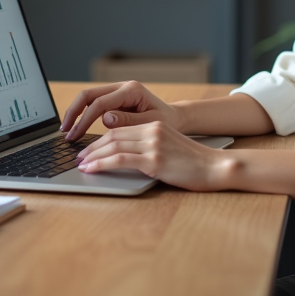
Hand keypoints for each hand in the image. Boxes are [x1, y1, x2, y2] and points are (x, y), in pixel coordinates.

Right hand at [60, 80, 182, 141]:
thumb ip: (129, 121)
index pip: (100, 103)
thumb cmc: (168, 122)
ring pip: (89, 98)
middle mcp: (122, 87)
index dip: (84, 120)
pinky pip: (95, 104)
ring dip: (76, 113)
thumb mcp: (151, 124)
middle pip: (88, 95)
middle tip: (64, 132)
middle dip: (74, 112)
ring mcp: (118, 91)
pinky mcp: (115, 99)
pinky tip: (78, 128)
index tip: (75, 136)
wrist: (176, 118)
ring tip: (68, 132)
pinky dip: (84, 115)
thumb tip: (105, 119)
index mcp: (131, 90)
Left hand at [77, 121, 232, 190]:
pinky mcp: (154, 160)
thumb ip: (149, 146)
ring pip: (113, 146)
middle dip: (92, 147)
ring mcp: (153, 144)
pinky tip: (91, 169)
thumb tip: (125, 155)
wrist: (215, 167)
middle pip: (113, 136)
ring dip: (92, 156)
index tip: (88, 150)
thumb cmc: (194, 163)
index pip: (120, 130)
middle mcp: (152, 131)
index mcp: (155, 126)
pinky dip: (101, 164)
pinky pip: (119, 159)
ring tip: (81, 164)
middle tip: (79, 157)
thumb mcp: (169, 148)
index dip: (100, 140)